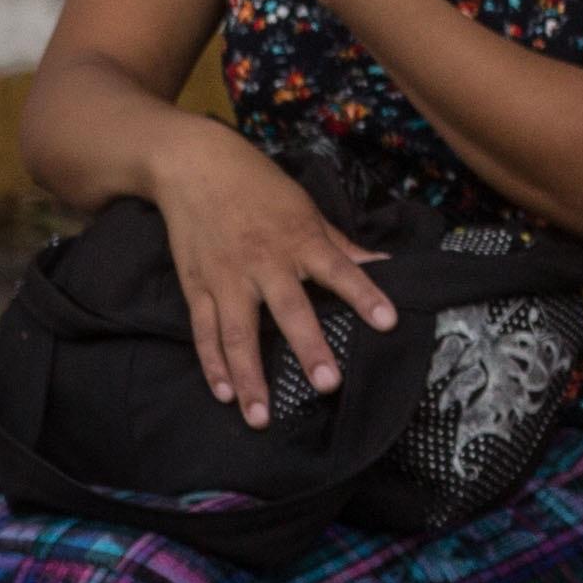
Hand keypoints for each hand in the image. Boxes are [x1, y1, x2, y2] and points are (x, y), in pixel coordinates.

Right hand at [141, 124, 396, 413]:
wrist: (193, 166)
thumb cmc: (260, 188)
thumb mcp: (306, 209)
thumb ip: (342, 245)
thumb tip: (387, 264)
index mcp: (299, 239)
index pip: (340, 269)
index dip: (365, 295)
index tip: (388, 322)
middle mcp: (263, 262)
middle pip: (289, 310)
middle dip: (309, 348)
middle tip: (328, 384)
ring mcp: (226, 278)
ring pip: (238, 334)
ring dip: (250, 377)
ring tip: (261, 416)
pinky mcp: (196, 287)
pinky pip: (203, 332)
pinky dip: (212, 365)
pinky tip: (224, 394)